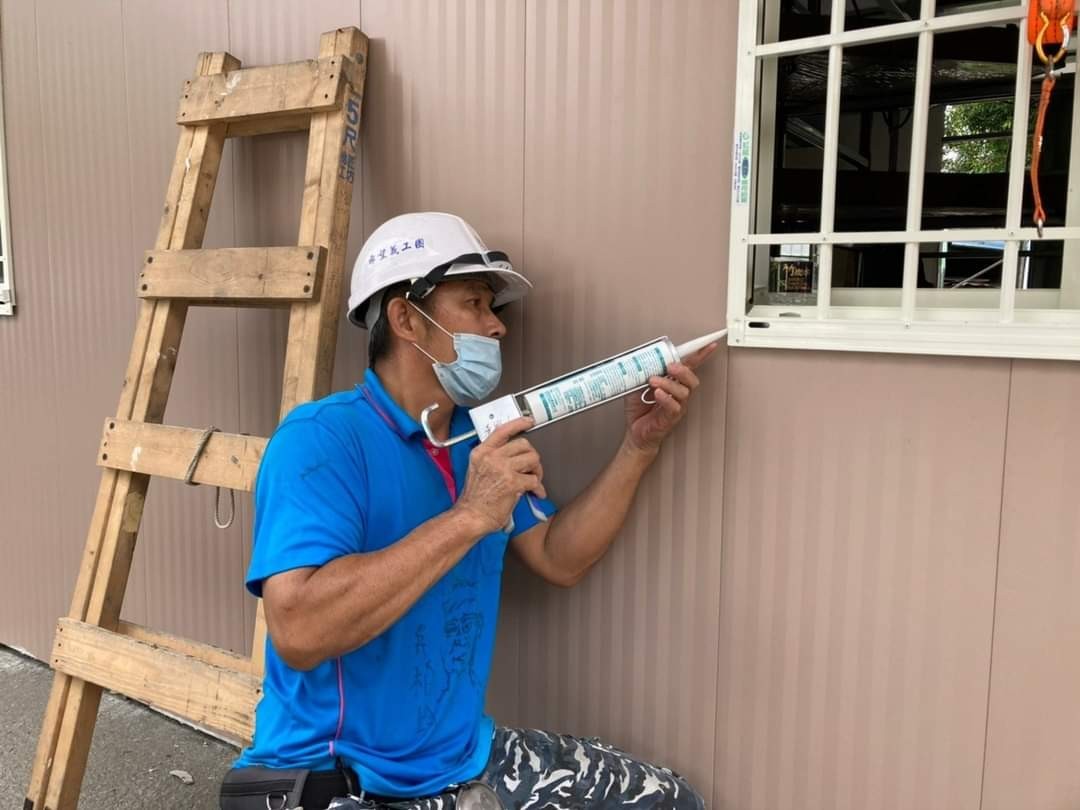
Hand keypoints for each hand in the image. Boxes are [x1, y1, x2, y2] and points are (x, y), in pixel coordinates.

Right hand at [454, 417, 545, 534]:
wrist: (470, 517)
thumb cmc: (475, 500)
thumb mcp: (478, 470)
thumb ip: (494, 459)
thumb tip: (515, 457)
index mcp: (481, 452)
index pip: (502, 431)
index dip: (518, 423)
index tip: (529, 421)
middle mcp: (491, 457)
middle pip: (523, 444)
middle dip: (532, 457)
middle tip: (532, 469)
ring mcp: (502, 468)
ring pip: (532, 459)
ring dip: (537, 471)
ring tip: (533, 482)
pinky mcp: (512, 482)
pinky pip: (534, 480)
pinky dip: (538, 488)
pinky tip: (535, 494)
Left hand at [623, 343, 718, 454]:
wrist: (634, 432)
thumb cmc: (638, 409)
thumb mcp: (637, 384)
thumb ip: (642, 371)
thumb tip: (643, 358)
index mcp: (672, 382)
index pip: (689, 366)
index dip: (700, 355)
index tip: (709, 345)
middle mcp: (678, 393)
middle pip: (691, 379)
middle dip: (683, 370)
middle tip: (669, 367)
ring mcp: (677, 406)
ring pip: (683, 392)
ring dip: (668, 383)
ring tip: (653, 382)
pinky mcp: (671, 418)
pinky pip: (675, 406)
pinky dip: (666, 398)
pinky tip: (657, 395)